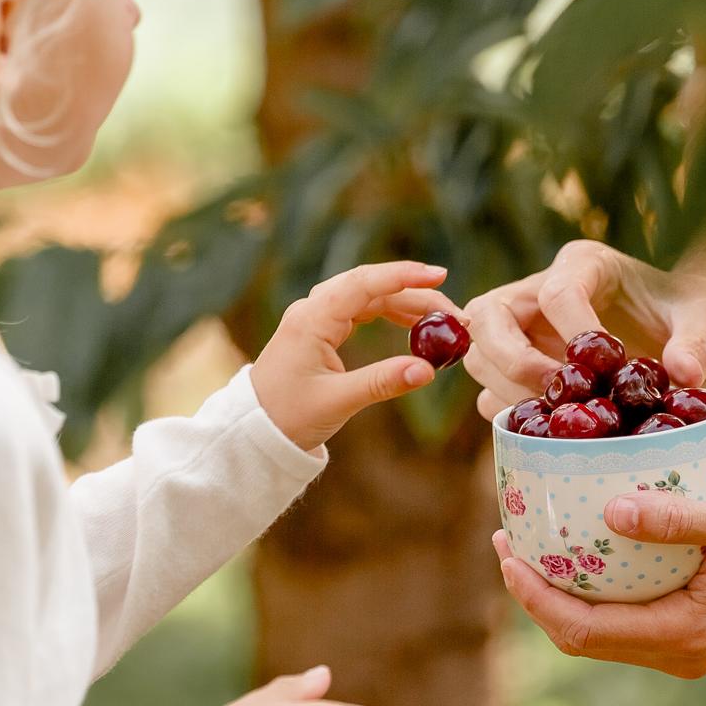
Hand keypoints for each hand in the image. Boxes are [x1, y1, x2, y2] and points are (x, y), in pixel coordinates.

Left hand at [253, 262, 460, 449]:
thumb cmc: (287, 416)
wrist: (252, 430)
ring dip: (405, 305)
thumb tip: (428, 371)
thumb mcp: (337, 402)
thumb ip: (382, 383)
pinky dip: (388, 314)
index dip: (403, 276)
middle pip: (370, 287)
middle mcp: (312, 311)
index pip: (363, 284)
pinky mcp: (319, 332)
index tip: (438, 275)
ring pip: (367, 298)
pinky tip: (412, 325)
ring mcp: (315, 319)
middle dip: (414, 293)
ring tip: (441, 322)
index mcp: (312, 319)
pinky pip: (359, 311)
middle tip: (453, 313)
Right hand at [461, 240, 705, 419]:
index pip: (556, 291)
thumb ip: (699, 342)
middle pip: (489, 315)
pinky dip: (511, 413)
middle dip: (512, 360)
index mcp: (584, 264)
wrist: (687, 331)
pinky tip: (550, 429)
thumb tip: (685, 374)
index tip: (605, 373)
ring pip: (479, 353)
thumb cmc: (695, 313)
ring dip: (506, 389)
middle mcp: (539, 291)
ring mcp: (524, 329)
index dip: (573, 333)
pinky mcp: (521, 366)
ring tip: (556, 417)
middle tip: (554, 396)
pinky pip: (490, 389)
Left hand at [492, 470, 705, 678]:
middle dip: (535, 594)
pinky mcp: (688, 619)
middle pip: (583, 637)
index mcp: (686, 635)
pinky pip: (621, 612)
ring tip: (526, 539)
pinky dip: (589, 584)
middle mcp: (681, 650)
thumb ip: (675, 518)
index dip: (535, 597)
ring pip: (598, 628)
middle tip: (505, 538)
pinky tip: (575, 543)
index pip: (585, 631)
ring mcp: (685, 640)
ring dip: (558, 590)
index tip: (506, 549)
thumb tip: (610, 509)